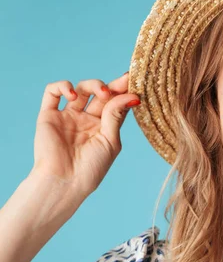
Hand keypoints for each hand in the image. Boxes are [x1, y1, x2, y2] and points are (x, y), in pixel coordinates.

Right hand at [30, 72, 139, 196]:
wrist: (65, 181)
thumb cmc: (91, 167)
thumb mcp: (110, 140)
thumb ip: (116, 115)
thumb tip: (131, 94)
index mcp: (104, 127)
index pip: (115, 103)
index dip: (124, 91)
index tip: (135, 81)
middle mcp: (86, 119)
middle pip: (100, 94)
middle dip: (113, 85)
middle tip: (123, 82)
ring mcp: (68, 116)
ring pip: (80, 89)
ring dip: (93, 84)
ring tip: (102, 92)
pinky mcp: (49, 115)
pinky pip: (52, 92)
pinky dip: (62, 86)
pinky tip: (74, 96)